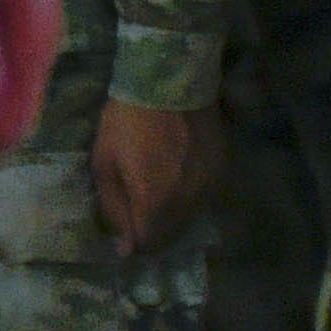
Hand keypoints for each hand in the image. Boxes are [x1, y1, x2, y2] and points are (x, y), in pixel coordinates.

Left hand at [88, 100, 225, 258]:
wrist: (169, 81)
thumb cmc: (127, 121)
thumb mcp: (105, 164)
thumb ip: (114, 209)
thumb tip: (125, 248)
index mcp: (156, 202)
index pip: (149, 245)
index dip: (135, 242)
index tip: (125, 231)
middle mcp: (189, 201)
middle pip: (173, 236)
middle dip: (154, 231)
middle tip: (139, 210)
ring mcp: (211, 186)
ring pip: (192, 218)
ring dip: (174, 215)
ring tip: (159, 190)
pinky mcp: (225, 169)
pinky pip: (207, 197)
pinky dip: (192, 196)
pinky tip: (179, 176)